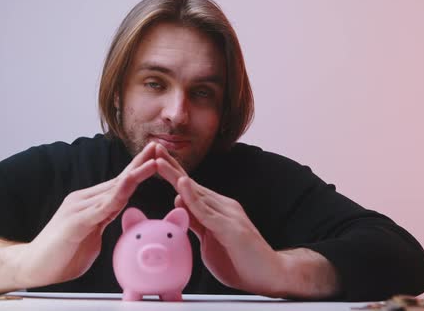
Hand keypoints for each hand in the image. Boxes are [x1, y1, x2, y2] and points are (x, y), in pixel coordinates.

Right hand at [15, 142, 157, 287]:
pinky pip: (103, 206)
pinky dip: (119, 193)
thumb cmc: (62, 255)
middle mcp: (84, 199)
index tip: (155, 158)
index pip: (119, 184)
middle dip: (140, 163)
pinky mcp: (76, 221)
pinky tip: (131, 183)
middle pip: (119, 180)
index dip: (137, 170)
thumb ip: (104, 222)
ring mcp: (79, 208)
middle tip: (157, 146)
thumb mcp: (92, 235)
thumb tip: (118, 218)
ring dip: (136, 174)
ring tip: (153, 160)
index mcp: (90, 203)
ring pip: (114, 189)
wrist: (33, 267)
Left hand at [155, 144, 283, 295]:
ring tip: (159, 160)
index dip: (173, 173)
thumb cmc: (241, 261)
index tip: (155, 159)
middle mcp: (223, 207)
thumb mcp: (210, 240)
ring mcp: (228, 215)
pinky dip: (192, 198)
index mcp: (217, 209)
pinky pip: (207, 212)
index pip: (190, 188)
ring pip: (197, 193)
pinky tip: (181, 185)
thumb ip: (196, 222)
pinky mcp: (231, 228)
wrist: (270, 275)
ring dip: (176, 176)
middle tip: (154, 148)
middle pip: (191, 184)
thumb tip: (179, 202)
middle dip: (171, 166)